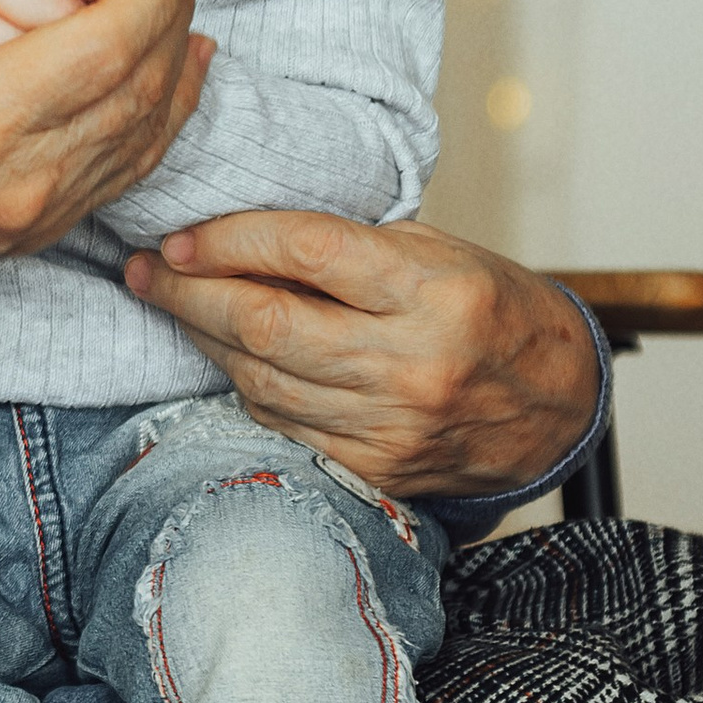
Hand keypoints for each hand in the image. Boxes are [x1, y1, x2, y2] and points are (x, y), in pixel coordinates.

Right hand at [0, 0, 210, 311]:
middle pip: (142, 83)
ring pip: (150, 132)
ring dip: (179, 63)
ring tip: (186, 10)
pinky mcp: (41, 232)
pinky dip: (163, 116)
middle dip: (171, 11)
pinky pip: (127, 169)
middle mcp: (23, 176)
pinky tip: (177, 77)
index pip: (105, 44)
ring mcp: (38, 214)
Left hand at [123, 208, 599, 506]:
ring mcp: (391, 425)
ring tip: (170, 305)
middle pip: (266, 323)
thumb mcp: (435, 251)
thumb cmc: (490, 309)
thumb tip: (237, 233)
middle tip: (145, 269)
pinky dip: (246, 386)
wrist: (557, 405)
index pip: (306, 250)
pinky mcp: (377, 469)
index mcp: (434, 289)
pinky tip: (226, 357)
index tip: (181, 235)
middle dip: (188, 292)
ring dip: (202, 340)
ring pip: (262, 379)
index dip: (228, 239)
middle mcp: (412, 361)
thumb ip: (348, 245)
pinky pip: (283, 424)